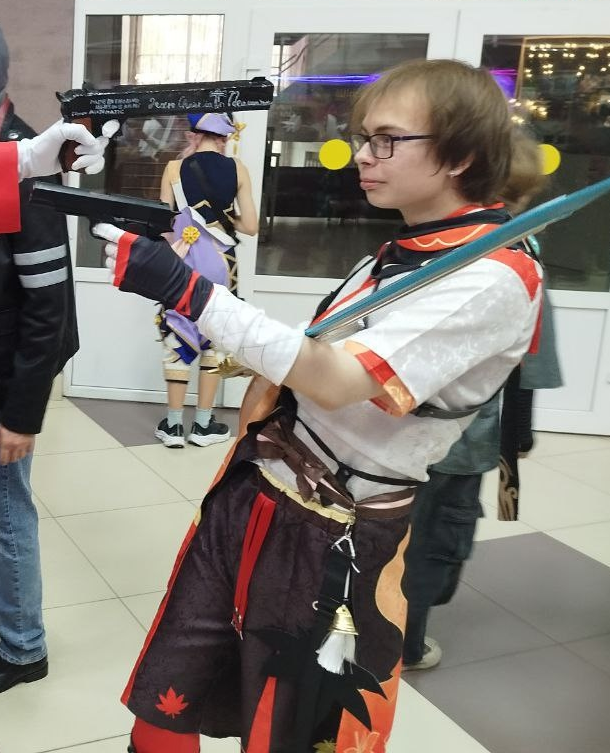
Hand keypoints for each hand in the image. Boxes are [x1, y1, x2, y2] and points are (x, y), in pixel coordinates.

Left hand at [0, 424, 34, 464]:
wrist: (22, 414)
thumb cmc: (8, 421)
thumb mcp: (0, 431)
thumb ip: (1, 439)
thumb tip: (2, 444)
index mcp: (5, 444)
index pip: (3, 459)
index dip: (3, 461)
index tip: (3, 460)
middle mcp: (15, 446)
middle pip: (13, 459)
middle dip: (10, 458)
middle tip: (9, 457)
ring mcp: (24, 444)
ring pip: (21, 456)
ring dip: (18, 455)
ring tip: (16, 453)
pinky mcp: (31, 441)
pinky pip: (30, 450)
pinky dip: (27, 451)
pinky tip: (24, 449)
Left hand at [17, 119, 119, 178]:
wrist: (35, 162)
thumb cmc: (43, 144)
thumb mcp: (58, 132)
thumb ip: (76, 131)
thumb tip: (94, 142)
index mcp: (79, 124)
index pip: (101, 121)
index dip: (109, 127)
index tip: (105, 133)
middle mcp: (85, 135)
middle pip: (103, 141)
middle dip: (91, 149)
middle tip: (76, 151)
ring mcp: (85, 149)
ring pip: (100, 155)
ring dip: (88, 160)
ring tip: (74, 162)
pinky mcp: (85, 162)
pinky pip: (98, 165)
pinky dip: (91, 168)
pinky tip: (80, 168)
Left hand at [92, 222, 212, 319]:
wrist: (175, 284)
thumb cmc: (170, 265)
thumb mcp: (159, 243)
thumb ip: (142, 238)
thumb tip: (132, 234)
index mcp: (135, 243)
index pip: (111, 233)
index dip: (103, 229)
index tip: (99, 228)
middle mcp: (126, 256)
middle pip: (108, 248)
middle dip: (116, 248)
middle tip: (125, 251)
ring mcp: (123, 270)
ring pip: (108, 262)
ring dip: (116, 261)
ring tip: (129, 264)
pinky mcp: (123, 283)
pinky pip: (111, 275)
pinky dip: (117, 274)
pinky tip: (127, 273)